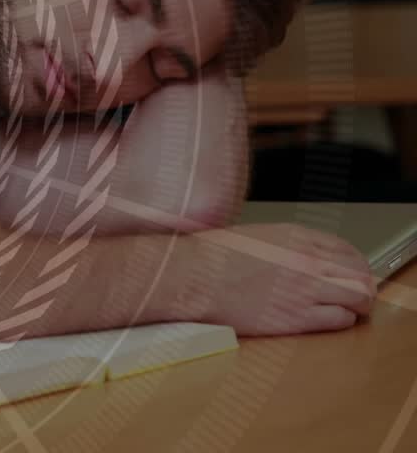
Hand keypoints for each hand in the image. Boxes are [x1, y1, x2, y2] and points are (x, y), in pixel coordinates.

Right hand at [172, 223, 375, 335]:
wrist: (193, 277)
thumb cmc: (211, 257)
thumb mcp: (254, 236)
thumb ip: (284, 245)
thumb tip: (300, 258)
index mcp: (294, 236)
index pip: (346, 248)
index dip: (355, 263)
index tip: (352, 272)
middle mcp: (306, 260)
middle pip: (359, 272)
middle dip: (364, 285)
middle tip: (359, 295)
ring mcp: (304, 289)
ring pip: (358, 297)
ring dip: (360, 304)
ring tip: (353, 310)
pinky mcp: (296, 317)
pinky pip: (339, 319)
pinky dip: (343, 320)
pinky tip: (333, 319)